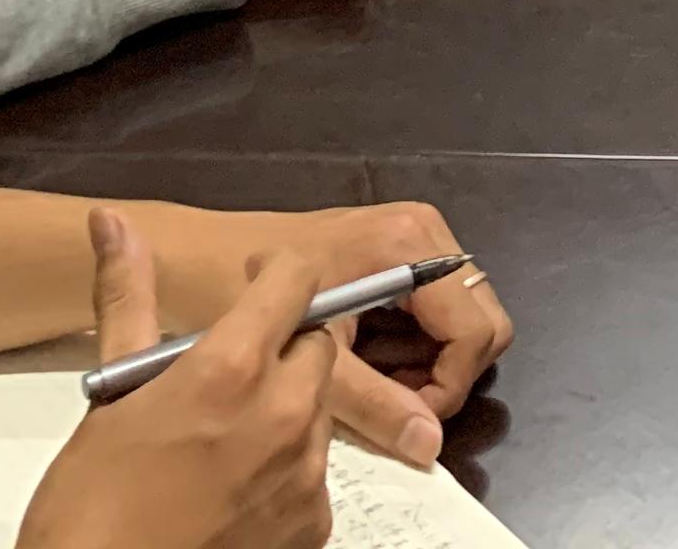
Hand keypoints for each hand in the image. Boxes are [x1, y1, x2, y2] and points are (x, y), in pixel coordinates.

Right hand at [16, 217, 339, 548]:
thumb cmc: (91, 509)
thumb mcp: (109, 395)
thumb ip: (128, 299)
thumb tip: (112, 223)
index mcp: (231, 370)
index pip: (296, 281)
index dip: (277, 274)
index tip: (256, 281)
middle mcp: (282, 415)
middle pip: (315, 345)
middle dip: (281, 344)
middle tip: (228, 369)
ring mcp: (303, 474)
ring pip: (316, 408)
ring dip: (283, 406)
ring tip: (221, 435)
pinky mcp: (312, 524)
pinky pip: (314, 471)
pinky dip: (284, 467)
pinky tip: (233, 484)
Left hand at [146, 200, 510, 444]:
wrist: (196, 259)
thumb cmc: (245, 298)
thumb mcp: (315, 360)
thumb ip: (376, 405)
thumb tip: (429, 447)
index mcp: (408, 244)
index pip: (473, 330)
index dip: (448, 386)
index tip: (405, 416)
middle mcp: (423, 230)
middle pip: (480, 320)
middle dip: (444, 373)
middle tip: (393, 402)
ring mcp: (414, 234)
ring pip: (463, 317)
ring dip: (429, 361)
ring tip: (376, 383)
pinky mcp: (400, 246)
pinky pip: (438, 307)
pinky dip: (415, 344)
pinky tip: (370, 360)